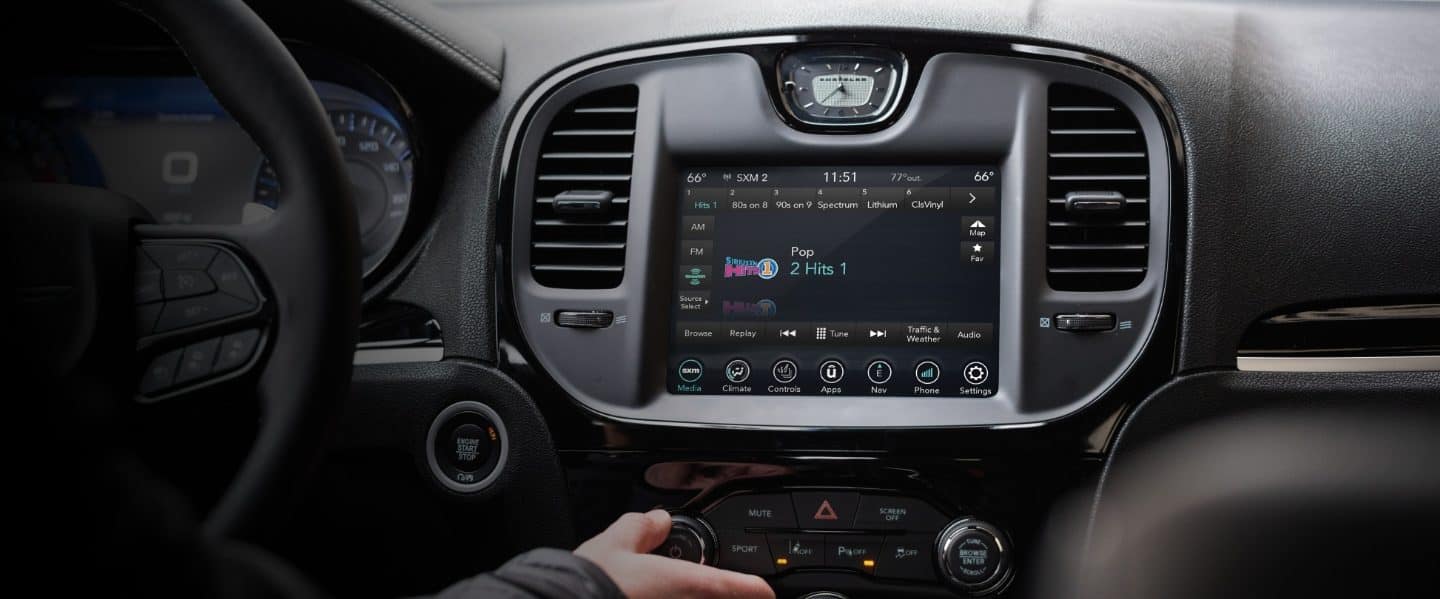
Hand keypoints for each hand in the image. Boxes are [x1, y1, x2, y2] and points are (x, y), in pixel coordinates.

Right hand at [575, 509, 773, 598]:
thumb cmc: (589, 584)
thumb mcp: (614, 543)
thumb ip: (642, 528)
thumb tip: (658, 520)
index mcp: (681, 584)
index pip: (729, 585)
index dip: (751, 588)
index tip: (765, 591)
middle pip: (711, 598)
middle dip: (718, 593)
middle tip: (723, 586)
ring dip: (691, 597)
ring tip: (666, 588)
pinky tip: (644, 595)